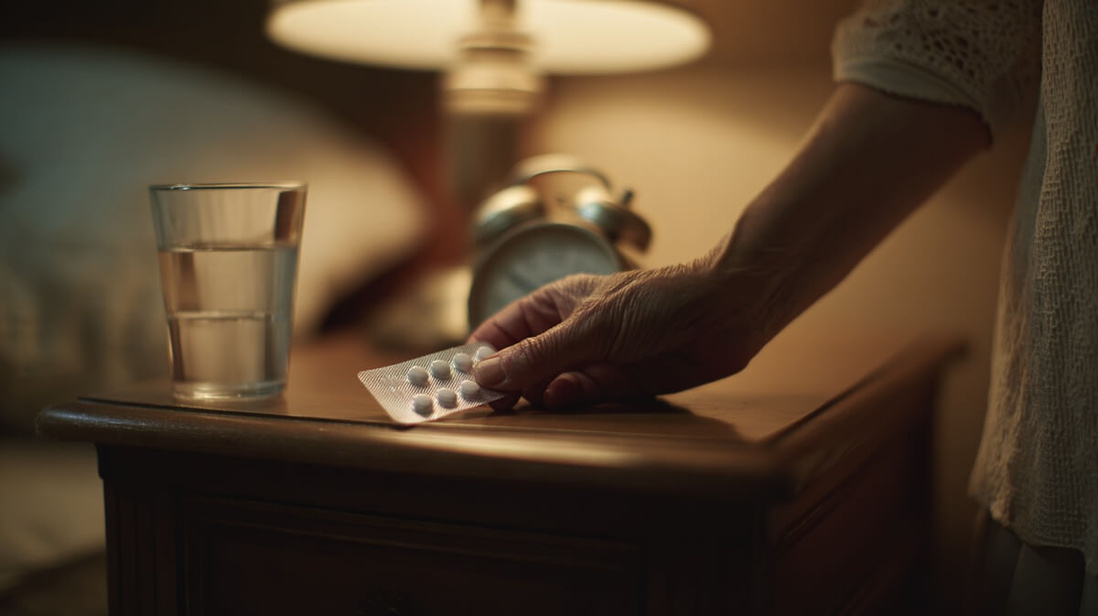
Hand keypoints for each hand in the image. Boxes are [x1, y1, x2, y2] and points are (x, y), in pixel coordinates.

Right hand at [469, 260, 768, 408]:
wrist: (721, 315)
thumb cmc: (656, 301)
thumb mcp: (588, 327)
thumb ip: (537, 355)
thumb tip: (486, 374)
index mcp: (553, 305)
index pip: (500, 331)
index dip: (477, 355)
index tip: (453, 381)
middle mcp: (567, 333)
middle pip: (519, 364)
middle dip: (502, 382)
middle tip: (484, 406)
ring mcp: (590, 360)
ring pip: (546, 386)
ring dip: (533, 395)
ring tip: (519, 404)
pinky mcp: (614, 384)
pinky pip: (578, 398)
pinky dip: (566, 400)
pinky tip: (560, 397)